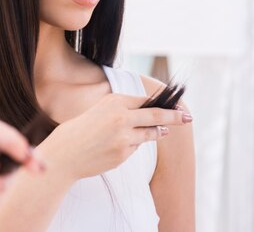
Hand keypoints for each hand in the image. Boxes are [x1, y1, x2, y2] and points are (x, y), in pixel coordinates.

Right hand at [38, 94, 190, 182]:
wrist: (65, 153)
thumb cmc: (79, 130)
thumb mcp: (98, 111)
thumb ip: (121, 110)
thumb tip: (149, 113)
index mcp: (114, 101)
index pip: (145, 101)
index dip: (161, 103)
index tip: (175, 105)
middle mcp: (121, 116)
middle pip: (156, 115)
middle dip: (175, 116)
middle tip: (188, 117)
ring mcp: (124, 136)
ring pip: (150, 134)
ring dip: (158, 132)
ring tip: (164, 131)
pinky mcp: (123, 153)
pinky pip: (136, 147)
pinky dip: (133, 145)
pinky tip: (117, 146)